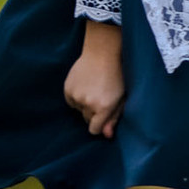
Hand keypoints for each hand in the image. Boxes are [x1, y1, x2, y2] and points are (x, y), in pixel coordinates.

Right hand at [64, 20, 125, 136]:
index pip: (94, 130)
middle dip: (93, 112)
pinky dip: (77, 96)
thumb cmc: (117, 75)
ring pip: (79, 110)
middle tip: (101, 96)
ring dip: (85, 103)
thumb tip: (106, 136)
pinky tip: (85, 84)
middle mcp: (88, 104)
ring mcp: (77, 96)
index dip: (99, 124)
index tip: (102, 117)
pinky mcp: (67, 89)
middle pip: (87, 119)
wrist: (102, 52)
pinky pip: (71, 101)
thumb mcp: (121, 98)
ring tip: (94, 87)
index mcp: (104, 107)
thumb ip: (114, 118)